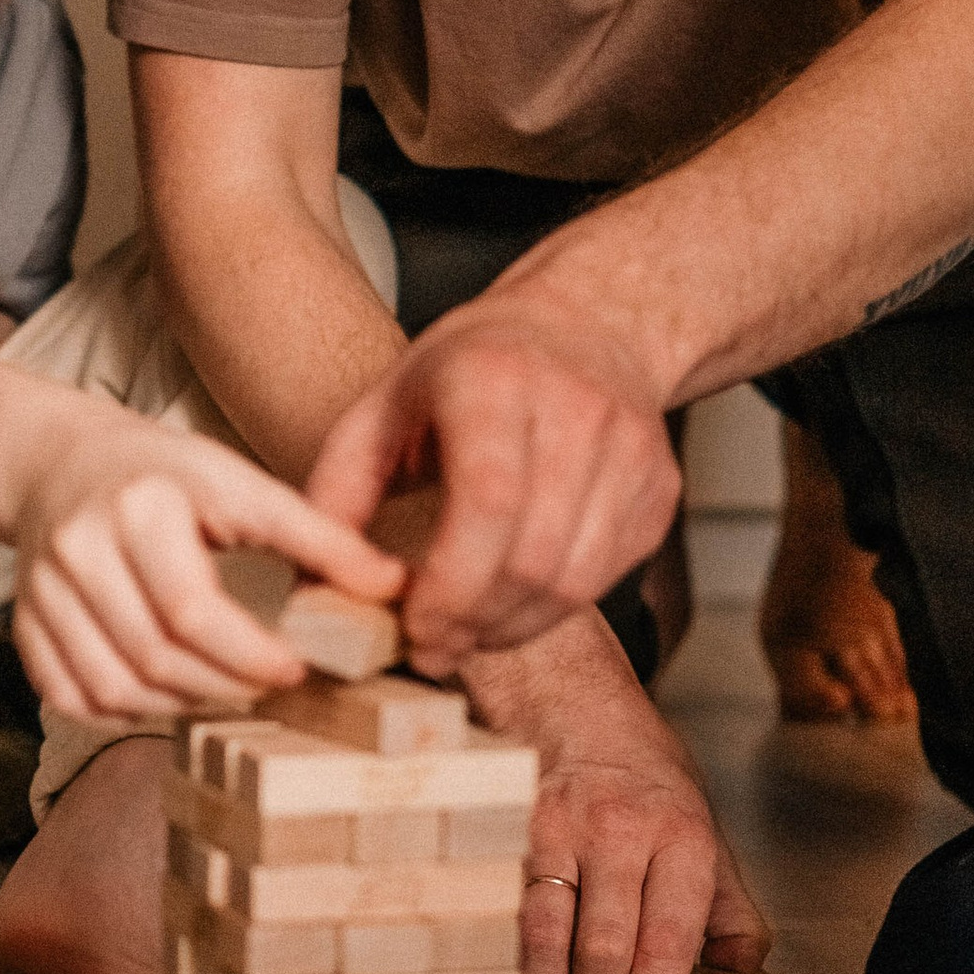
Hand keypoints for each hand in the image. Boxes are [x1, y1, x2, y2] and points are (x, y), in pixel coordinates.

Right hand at [12, 417, 402, 722]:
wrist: (63, 465)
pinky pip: (72, 697)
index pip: (192, 609)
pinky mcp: (24, 623)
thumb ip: (317, 536)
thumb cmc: (168, 476)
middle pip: (155, 656)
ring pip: (114, 687)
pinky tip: (165, 692)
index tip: (294, 669)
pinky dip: (124, 710)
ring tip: (224, 690)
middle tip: (268, 687)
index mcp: (138, 505)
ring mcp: (41, 590)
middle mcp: (77, 548)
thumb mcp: (242, 483)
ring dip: (178, 705)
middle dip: (224, 687)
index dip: (249, 654)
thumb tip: (392, 588)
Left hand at [308, 287, 681, 670]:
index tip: (414, 628)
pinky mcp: (660, 488)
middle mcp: (577, 409)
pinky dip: (551, 609)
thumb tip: (313, 586)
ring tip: (464, 633)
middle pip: (534, 556)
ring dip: (511, 627)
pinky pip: (605, 577)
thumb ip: (338, 493)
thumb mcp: (383, 407)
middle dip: (474, 622)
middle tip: (430, 648)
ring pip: (575, 581)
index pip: (488, 501)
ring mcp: (631, 450)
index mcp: (495, 379)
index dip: (451, 584)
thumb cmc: (470, 370)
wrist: (586, 325)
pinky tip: (509, 604)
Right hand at [468, 616, 768, 973]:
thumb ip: (728, 910)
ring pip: (547, 929)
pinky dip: (506, 953)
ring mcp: (560, 826)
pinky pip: (505, 904)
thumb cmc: (646, 781)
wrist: (575, 706)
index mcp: (683, 837)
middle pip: (606, 943)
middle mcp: (622, 830)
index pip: (670, 939)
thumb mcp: (707, 833)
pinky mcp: (509, 825)